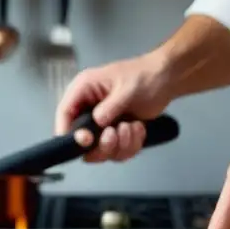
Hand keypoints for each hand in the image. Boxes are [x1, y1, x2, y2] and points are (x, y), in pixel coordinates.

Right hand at [54, 53, 172, 162]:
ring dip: (119, 146)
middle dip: (101, 144)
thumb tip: (97, 122)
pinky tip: (138, 128)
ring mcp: (102, 125)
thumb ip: (110, 106)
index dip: (68, 131)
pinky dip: (130, 145)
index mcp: (84, 90)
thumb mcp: (126, 88)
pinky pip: (118, 152)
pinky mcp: (116, 135)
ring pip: (101, 151)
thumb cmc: (144, 76)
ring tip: (132, 127)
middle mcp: (89, 109)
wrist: (165, 80)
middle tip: (115, 133)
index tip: (86, 140)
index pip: (64, 113)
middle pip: (81, 141)